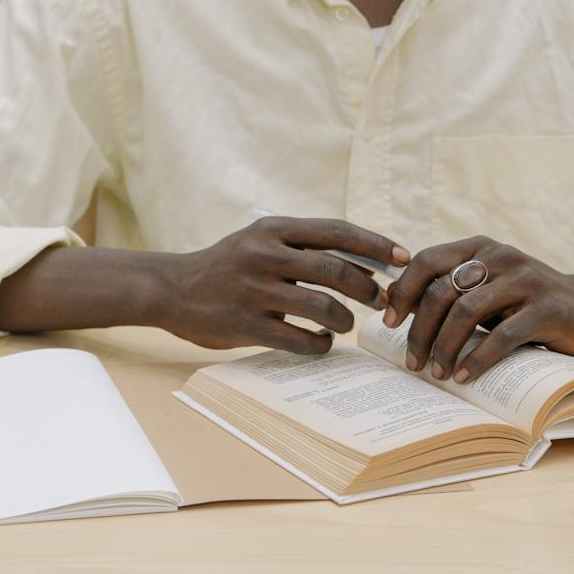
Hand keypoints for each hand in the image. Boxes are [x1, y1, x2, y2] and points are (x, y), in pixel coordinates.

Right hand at [159, 217, 410, 354]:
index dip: (375, 244)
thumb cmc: (227, 266)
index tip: (403, 258)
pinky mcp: (245, 325)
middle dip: (368, 289)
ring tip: (345, 324)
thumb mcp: (260, 242)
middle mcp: (263, 255)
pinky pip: (300, 339)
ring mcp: (253, 291)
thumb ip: (304, 248)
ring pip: (323, 307)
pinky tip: (320, 342)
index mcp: (272, 229)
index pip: (336, 231)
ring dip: (345, 320)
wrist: (171, 289)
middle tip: (379, 301)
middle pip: (336, 270)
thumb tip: (368, 265)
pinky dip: (320, 344)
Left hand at [382, 237, 573, 381]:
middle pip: (442, 291)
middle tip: (412, 362)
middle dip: (420, 330)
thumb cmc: (527, 303)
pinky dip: (477, 359)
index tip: (388, 322)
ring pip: (467, 311)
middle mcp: (500, 256)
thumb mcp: (488, 288)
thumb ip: (454, 291)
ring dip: (445, 347)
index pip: (426, 261)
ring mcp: (525, 280)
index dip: (403, 292)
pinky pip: (503, 335)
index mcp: (479, 247)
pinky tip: (464, 376)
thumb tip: (399, 308)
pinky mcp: (548, 308)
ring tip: (436, 373)